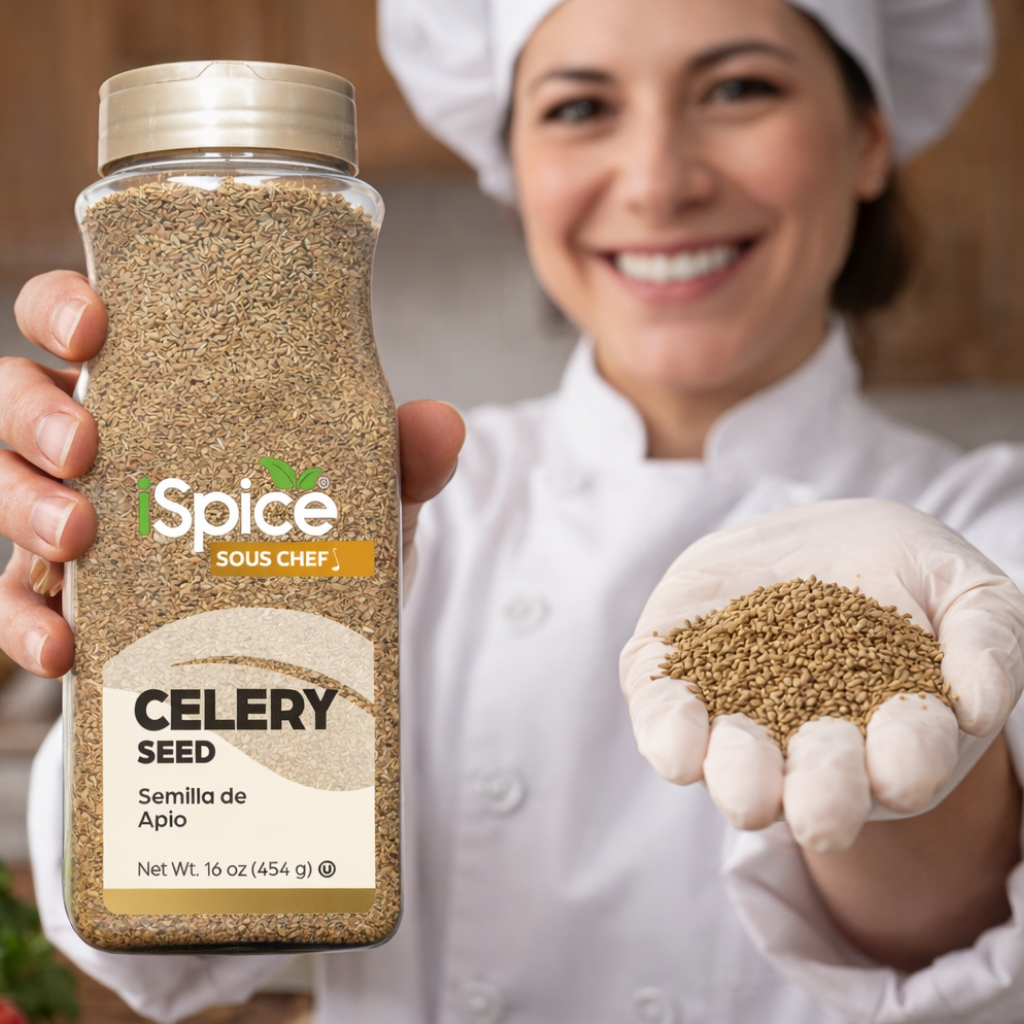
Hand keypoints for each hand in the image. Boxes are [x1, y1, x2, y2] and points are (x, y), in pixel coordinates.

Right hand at [0, 271, 464, 678]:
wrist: (305, 635)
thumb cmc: (315, 533)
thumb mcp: (359, 495)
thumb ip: (397, 459)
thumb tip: (443, 426)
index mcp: (154, 390)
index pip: (75, 323)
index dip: (60, 309)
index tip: (93, 328)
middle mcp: (96, 442)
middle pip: (11, 398)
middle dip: (30, 416)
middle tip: (87, 449)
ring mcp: (67, 518)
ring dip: (19, 508)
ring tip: (76, 543)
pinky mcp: (64, 597)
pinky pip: (13, 600)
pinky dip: (24, 621)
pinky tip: (63, 647)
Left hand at [620, 499, 1023, 851]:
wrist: (819, 541)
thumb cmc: (906, 575)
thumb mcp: (966, 590)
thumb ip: (986, 639)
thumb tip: (974, 704)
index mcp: (889, 734)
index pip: (904, 757)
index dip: (906, 765)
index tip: (904, 774)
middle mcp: (809, 742)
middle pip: (814, 782)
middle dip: (819, 795)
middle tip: (820, 814)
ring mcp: (737, 713)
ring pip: (731, 763)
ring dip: (739, 777)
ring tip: (747, 789)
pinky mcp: (677, 675)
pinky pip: (661, 714)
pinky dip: (668, 731)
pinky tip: (680, 741)